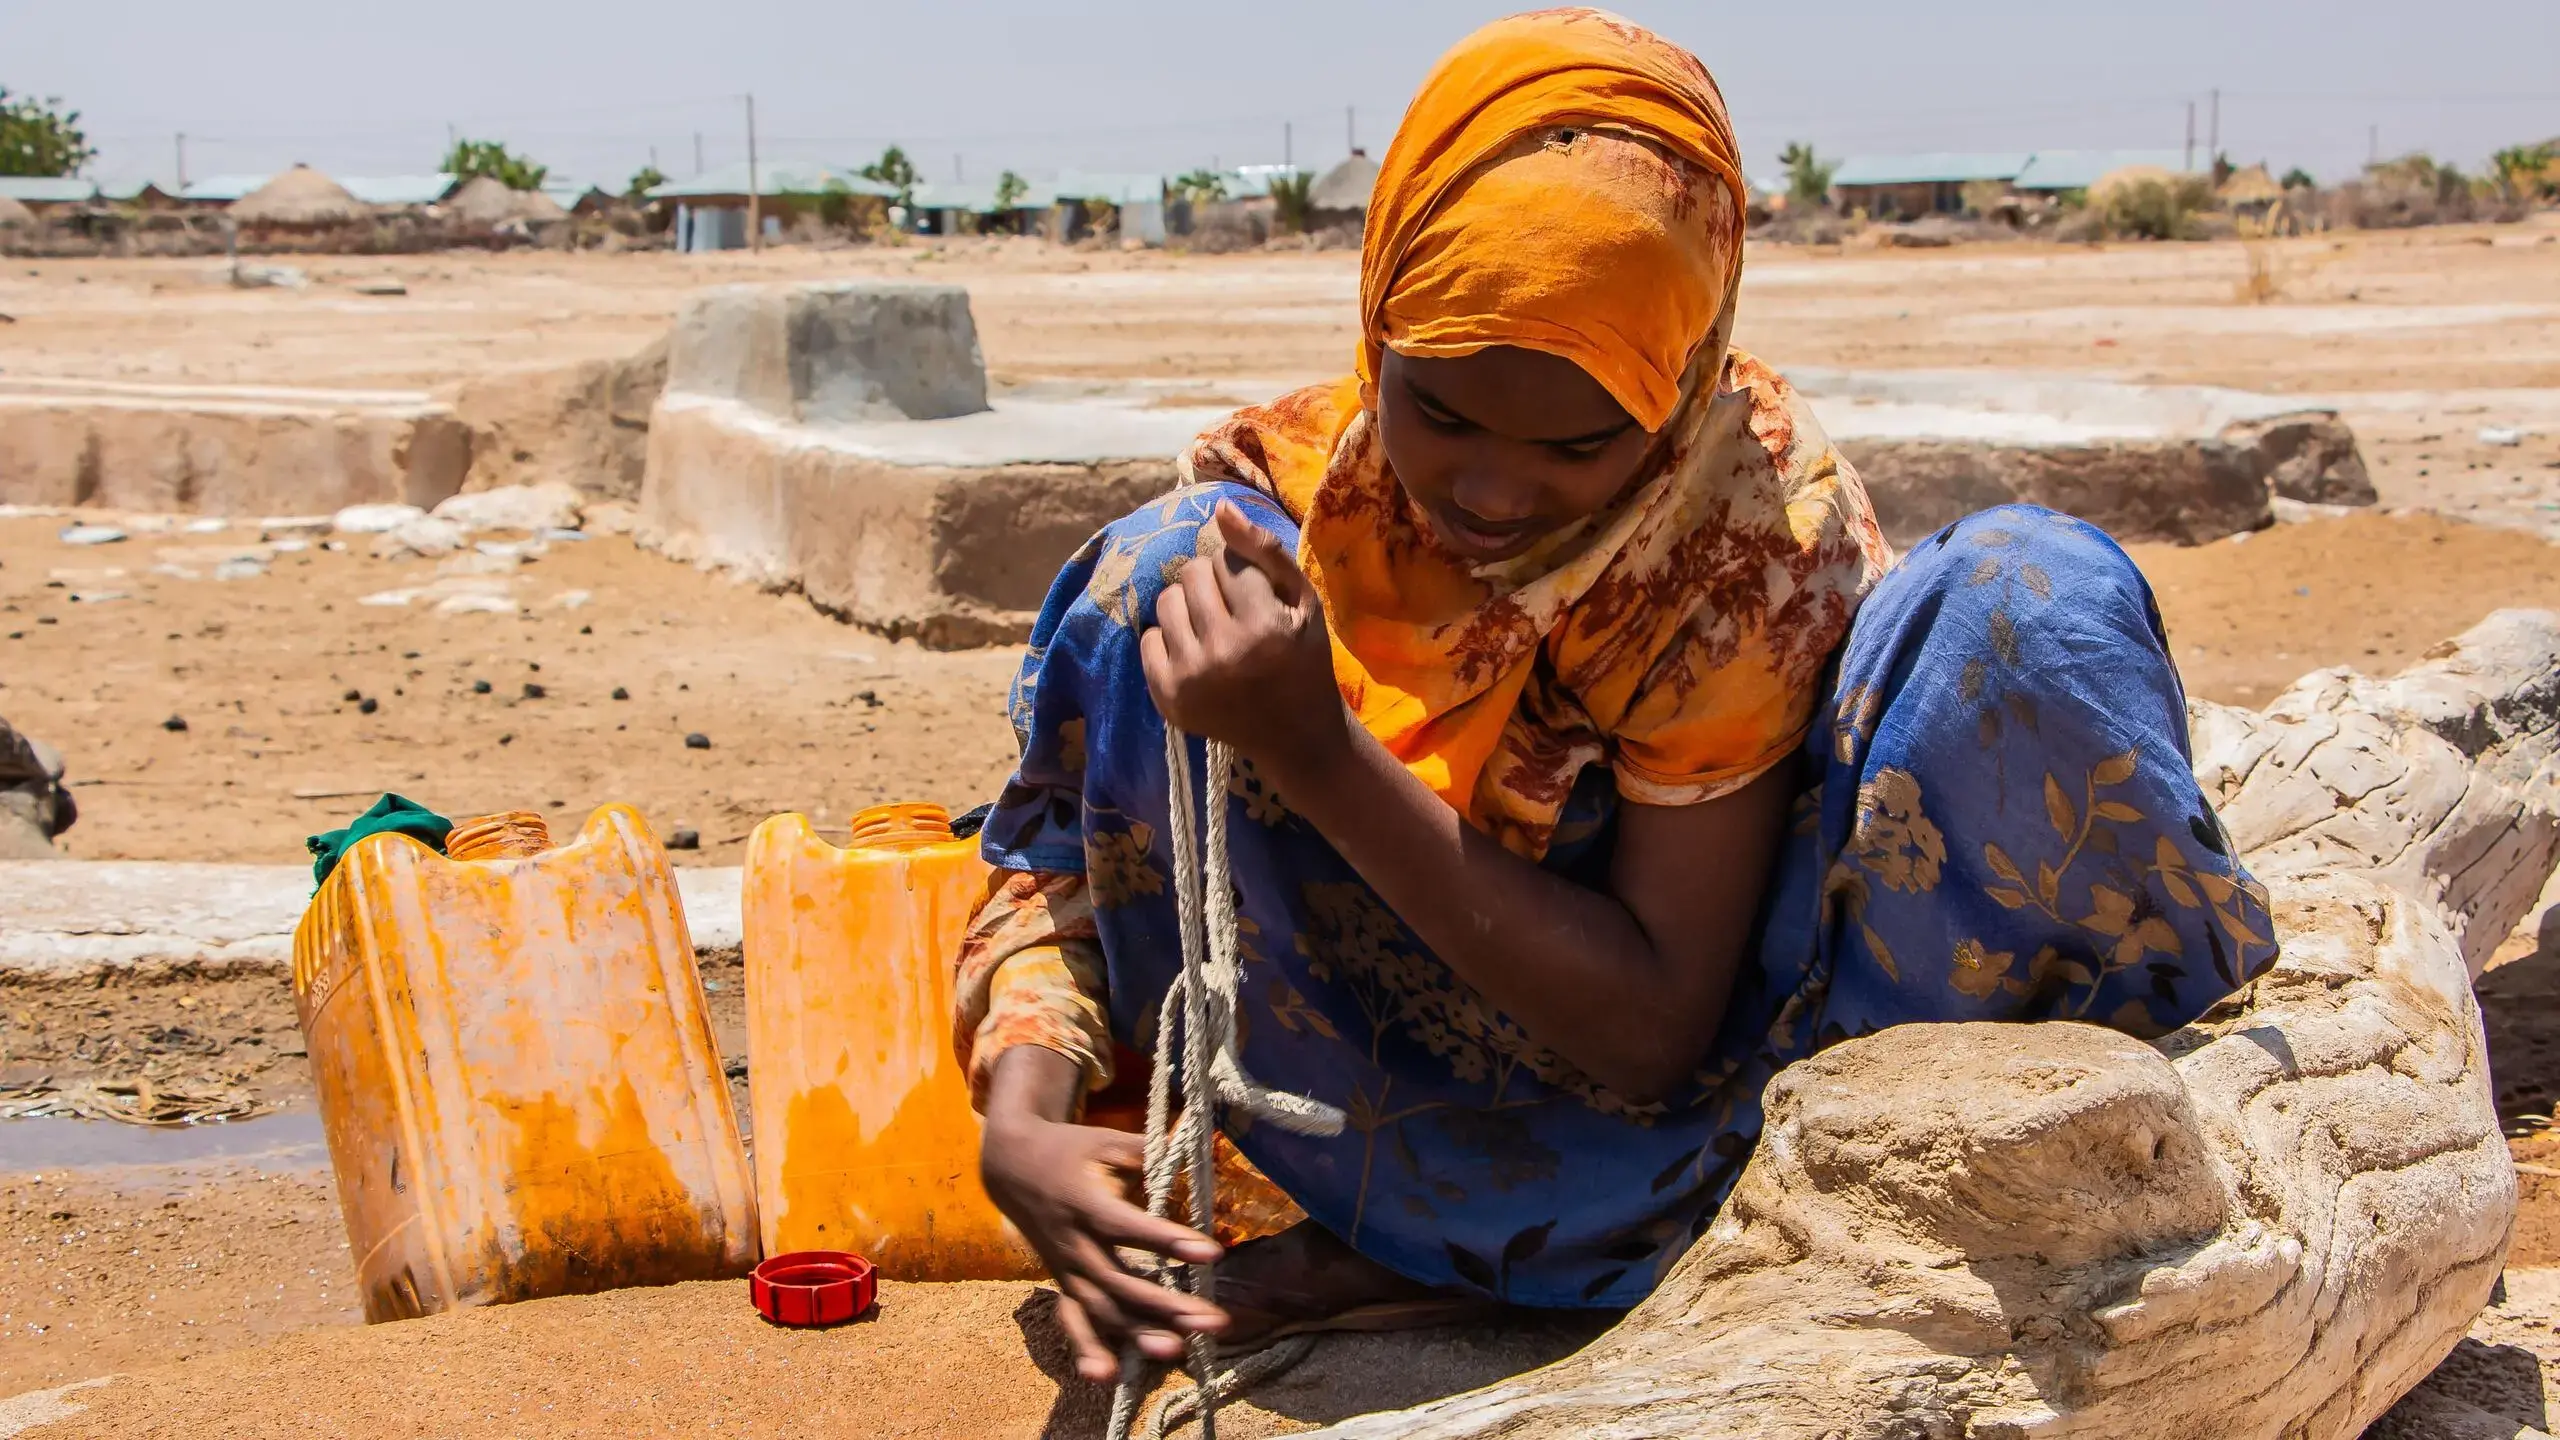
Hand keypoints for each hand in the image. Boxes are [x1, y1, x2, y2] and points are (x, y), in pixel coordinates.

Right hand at [980, 1050, 1227, 1381]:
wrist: (1010, 1168)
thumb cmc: (1069, 1150)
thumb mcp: (1104, 1140)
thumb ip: (1148, 1150)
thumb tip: (1205, 1150)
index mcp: (1084, 1203)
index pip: (1128, 1227)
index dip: (1167, 1241)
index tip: (1211, 1252)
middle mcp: (1073, 1243)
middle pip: (1119, 1282)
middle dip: (1166, 1306)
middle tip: (1213, 1321)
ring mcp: (1066, 1269)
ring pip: (1100, 1309)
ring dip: (1138, 1333)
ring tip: (1178, 1351)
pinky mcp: (1063, 1283)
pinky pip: (1073, 1321)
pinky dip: (1087, 1350)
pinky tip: (1107, 1376)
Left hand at [1140, 502, 1349, 779]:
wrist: (1296, 733)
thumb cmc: (1304, 658)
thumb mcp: (1303, 599)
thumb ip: (1264, 550)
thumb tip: (1219, 507)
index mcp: (1263, 625)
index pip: (1224, 560)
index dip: (1241, 574)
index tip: (1257, 600)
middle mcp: (1223, 651)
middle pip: (1189, 574)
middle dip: (1210, 584)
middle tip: (1232, 612)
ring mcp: (1191, 678)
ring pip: (1165, 601)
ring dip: (1187, 607)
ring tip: (1212, 630)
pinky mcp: (1168, 698)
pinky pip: (1148, 639)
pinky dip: (1169, 640)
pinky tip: (1196, 655)